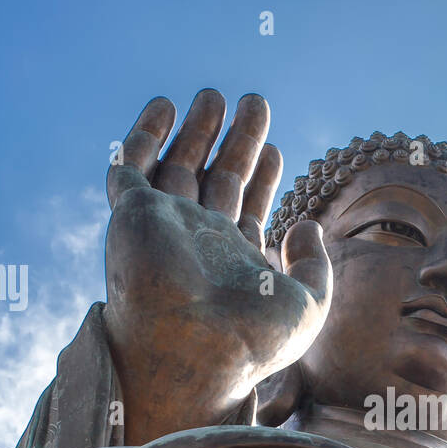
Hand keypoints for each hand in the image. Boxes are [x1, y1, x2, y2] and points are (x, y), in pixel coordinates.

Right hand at [103, 90, 331, 442]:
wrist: (192, 352)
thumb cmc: (251, 341)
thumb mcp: (309, 305)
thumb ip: (314, 265)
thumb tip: (308, 225)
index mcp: (235, 263)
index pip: (249, 208)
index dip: (264, 177)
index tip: (277, 150)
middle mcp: (199, 242)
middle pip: (219, 180)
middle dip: (238, 142)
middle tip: (256, 102)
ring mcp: (164, 226)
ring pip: (180, 166)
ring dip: (197, 130)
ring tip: (216, 94)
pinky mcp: (133, 215)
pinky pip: (132, 167)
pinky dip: (145, 135)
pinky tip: (165, 105)